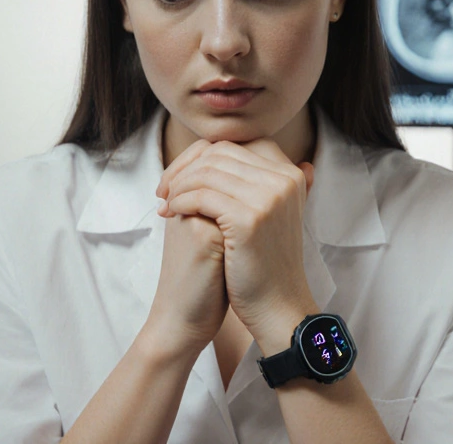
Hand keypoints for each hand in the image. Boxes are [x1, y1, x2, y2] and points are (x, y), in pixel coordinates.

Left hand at [156, 139, 316, 350]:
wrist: (276, 306)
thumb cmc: (261, 261)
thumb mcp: (264, 212)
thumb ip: (249, 180)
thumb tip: (212, 149)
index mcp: (288, 174)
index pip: (232, 146)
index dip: (199, 157)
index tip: (178, 178)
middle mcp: (284, 179)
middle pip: (218, 153)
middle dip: (184, 169)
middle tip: (164, 190)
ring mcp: (270, 197)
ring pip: (207, 172)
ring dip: (178, 185)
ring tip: (166, 203)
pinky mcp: (251, 218)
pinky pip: (202, 195)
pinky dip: (180, 201)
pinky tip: (171, 214)